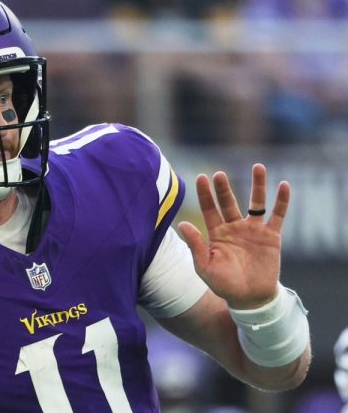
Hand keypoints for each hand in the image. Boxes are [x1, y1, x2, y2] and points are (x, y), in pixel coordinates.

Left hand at [178, 163, 288, 309]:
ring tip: (258, 167)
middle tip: (219, 174)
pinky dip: (281, 201)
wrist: (250, 299)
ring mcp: (253, 230)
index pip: (209, 209)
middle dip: (224, 188)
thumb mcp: (205, 267)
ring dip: (258, 185)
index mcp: (216, 234)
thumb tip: (183, 224)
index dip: (205, 194)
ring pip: (256, 203)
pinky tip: (284, 185)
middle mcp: (234, 228)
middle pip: (229, 202)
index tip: (201, 177)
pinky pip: (277, 216)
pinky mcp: (271, 237)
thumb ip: (196, 245)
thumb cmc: (224, 284)